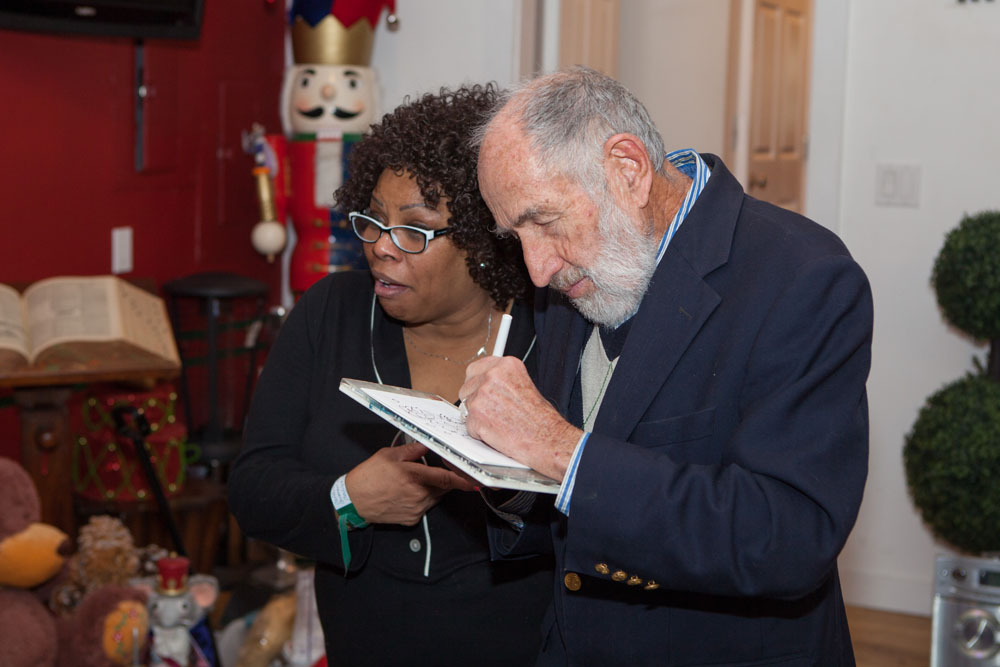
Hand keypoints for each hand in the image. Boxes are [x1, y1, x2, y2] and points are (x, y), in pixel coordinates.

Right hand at [345, 442, 476, 525]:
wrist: (353, 502)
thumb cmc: (369, 477)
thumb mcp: (389, 455)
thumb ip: (412, 450)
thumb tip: (428, 443)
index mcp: (414, 477)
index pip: (446, 479)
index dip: (463, 480)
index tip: (476, 481)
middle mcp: (418, 495)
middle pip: (442, 487)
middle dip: (442, 479)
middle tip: (426, 472)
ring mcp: (416, 509)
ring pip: (435, 497)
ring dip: (431, 489)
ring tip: (411, 482)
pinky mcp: (412, 519)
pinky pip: (425, 507)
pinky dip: (421, 500)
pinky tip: (405, 494)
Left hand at [459, 356, 580, 480]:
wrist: (547, 438)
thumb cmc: (542, 418)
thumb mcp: (525, 385)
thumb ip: (503, 382)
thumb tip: (486, 385)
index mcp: (506, 365)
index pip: (475, 369)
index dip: (477, 383)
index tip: (479, 390)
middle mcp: (492, 375)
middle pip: (466, 386)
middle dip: (473, 400)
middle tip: (489, 411)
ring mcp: (482, 394)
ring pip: (466, 406)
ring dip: (477, 416)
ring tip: (499, 423)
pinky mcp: (475, 414)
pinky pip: (468, 424)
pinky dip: (478, 432)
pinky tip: (496, 432)